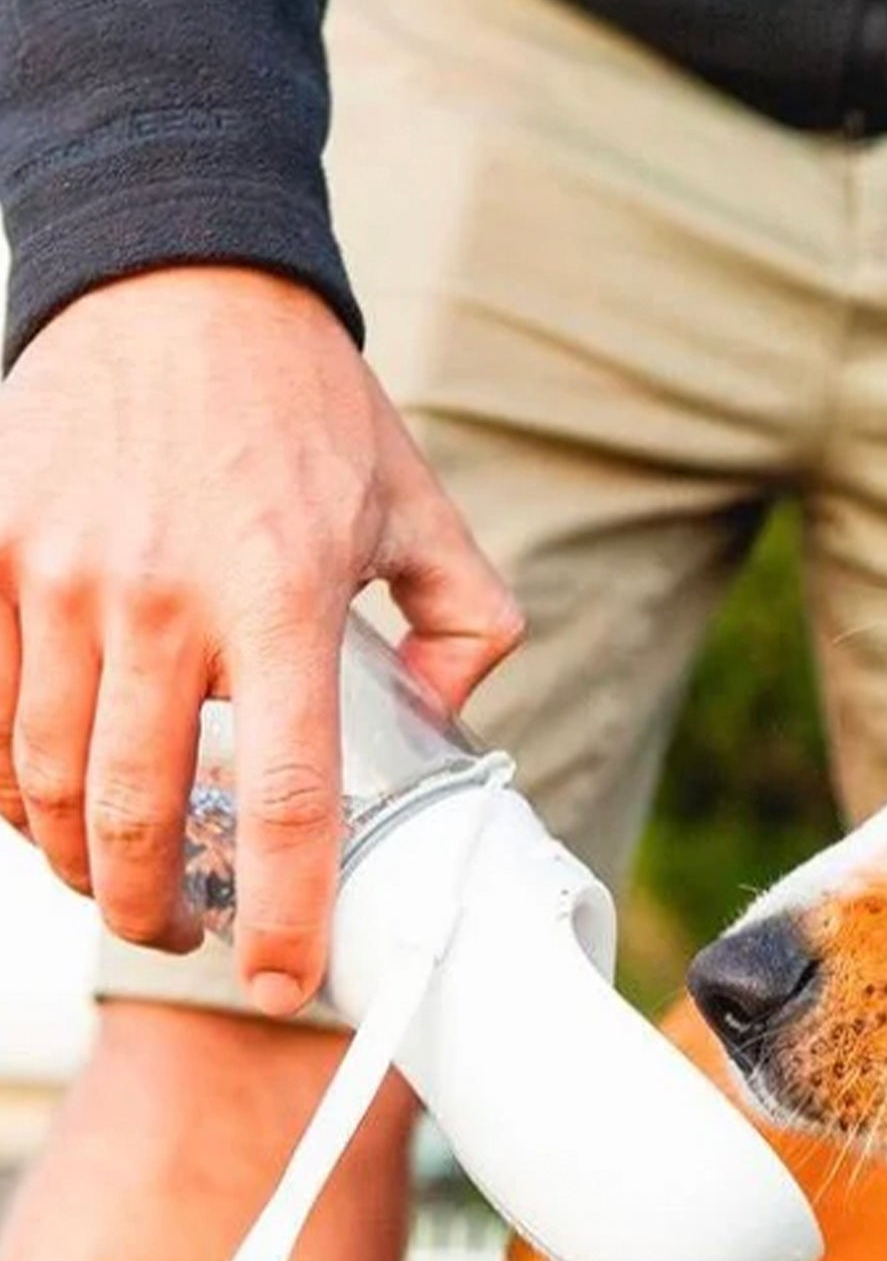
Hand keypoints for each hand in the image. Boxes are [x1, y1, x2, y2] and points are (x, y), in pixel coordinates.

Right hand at [0, 267, 521, 1014]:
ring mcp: (55, 577)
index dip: (280, 913)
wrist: (174, 281)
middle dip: (156, 911)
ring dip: (78, 862)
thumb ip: (467, 629)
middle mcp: (156, 599)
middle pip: (136, 813)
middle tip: (188, 940)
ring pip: (44, 778)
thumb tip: (451, 727)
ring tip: (122, 886)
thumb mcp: (422, 510)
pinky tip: (56, 807)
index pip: (280, 800)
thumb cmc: (308, 408)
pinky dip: (15, 785)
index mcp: (280, 601)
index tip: (281, 979)